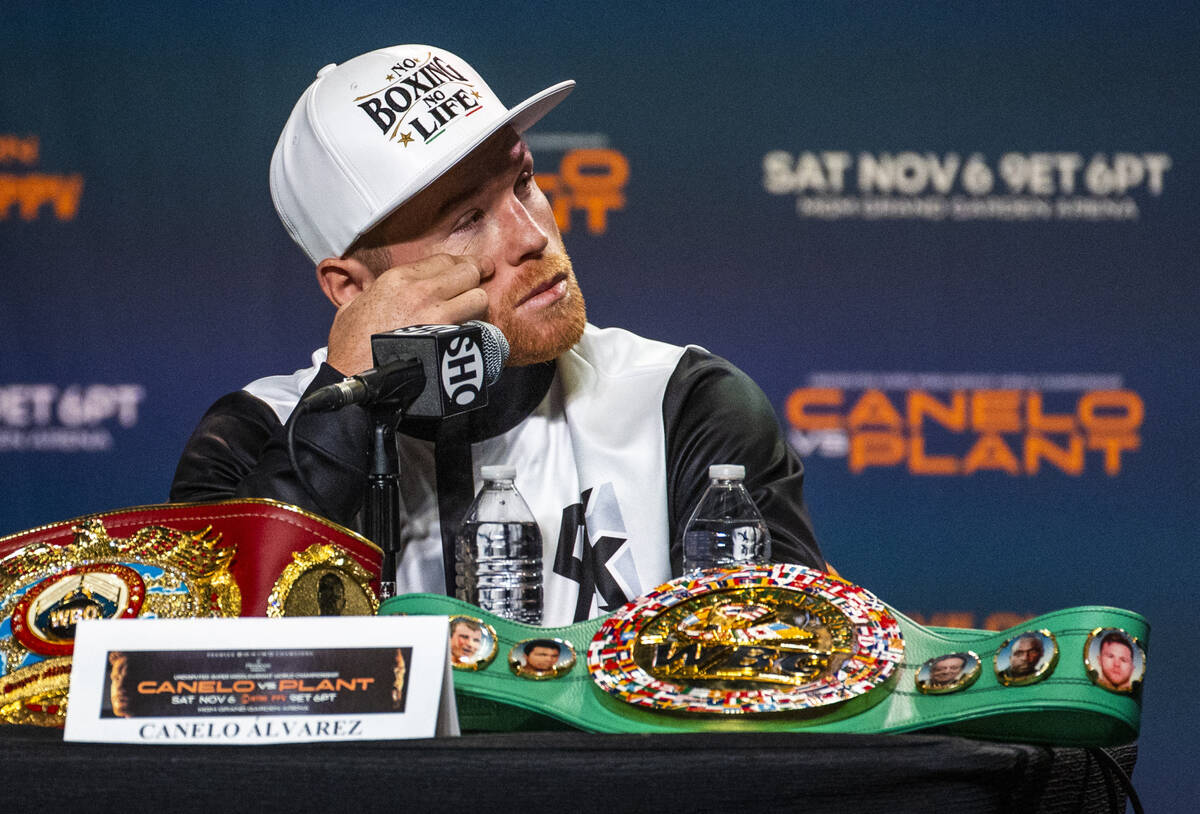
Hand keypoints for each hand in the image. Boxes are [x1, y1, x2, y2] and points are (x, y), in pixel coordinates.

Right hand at [325, 254, 493, 374]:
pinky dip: (477, 329)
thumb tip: (371, 287)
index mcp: (397, 279)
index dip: (461, 264)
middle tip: (478, 287)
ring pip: (479, 297)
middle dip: (474, 279)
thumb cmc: (349, 347)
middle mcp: (420, 290)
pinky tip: (470, 335)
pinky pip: (477, 325)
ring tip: (471, 315)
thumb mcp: (352, 307)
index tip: (470, 269)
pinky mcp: (448, 339)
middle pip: (467, 272)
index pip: (443, 260)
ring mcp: (437, 314)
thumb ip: (369, 291)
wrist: (355, 378)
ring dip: (477, 306)